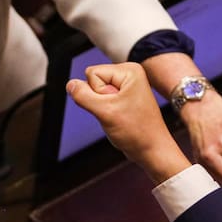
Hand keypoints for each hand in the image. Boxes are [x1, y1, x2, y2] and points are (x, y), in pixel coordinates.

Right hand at [67, 62, 189, 183]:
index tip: (114, 106)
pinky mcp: (123, 96)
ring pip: (96, 91)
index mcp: (129, 71)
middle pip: (93, 80)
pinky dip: (105, 111)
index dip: (97, 93)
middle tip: (116, 112)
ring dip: (102, 107)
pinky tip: (118, 118)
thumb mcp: (105, 112)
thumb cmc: (137, 132)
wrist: (151, 150)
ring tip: (119, 116)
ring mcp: (126, 86)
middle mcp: (129, 74)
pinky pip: (102, 99)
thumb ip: (83, 96)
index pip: (92, 73)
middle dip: (99, 100)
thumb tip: (70, 85)